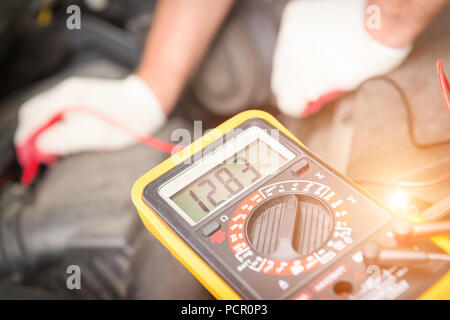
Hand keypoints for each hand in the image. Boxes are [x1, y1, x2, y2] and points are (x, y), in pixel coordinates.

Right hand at [15, 75, 165, 154]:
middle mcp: (66, 92)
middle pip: (33, 114)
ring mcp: (73, 93)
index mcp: (66, 98)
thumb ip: (64, 139)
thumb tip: (39, 147)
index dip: (26, 141)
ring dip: (43, 133)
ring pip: (44, 114)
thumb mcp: (96, 135)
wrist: (147, 102)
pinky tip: (65, 140)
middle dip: (32, 137)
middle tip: (41, 158)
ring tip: (54, 152)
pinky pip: (58, 112)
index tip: (29, 159)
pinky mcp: (81, 97)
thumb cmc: (128, 119)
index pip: (30, 119)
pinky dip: (54, 127)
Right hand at [271, 0, 411, 117]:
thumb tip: (314, 95)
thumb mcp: (350, 83)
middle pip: (280, 82)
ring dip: (296, 61)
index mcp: (305, 83)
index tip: (309, 103)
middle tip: (315, 82)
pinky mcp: (293, 16)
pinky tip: (319, 38)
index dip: (301, 106)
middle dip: (296, 84)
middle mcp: (291, 60)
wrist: (381, 15)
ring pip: (281, 58)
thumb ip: (325, 91)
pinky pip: (288, 36)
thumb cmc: (375, 51)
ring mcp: (289, 35)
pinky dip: (300, 40)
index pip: (287, 104)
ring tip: (321, 56)